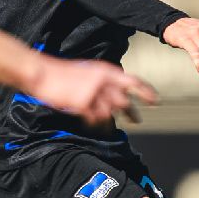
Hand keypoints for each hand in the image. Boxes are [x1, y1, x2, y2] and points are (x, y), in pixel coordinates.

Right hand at [26, 57, 157, 123]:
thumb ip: (103, 79)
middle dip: (133, 113)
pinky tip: (93, 125)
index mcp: (106, 71)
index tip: (155, 102)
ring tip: (109, 127)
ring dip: (111, 122)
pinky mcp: (83, 104)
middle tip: (137, 121)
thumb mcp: (88, 70)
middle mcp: (103, 81)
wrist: (43, 73)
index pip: (134, 82)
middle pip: (125, 102)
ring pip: (111, 113)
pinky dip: (96, 124)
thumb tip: (116, 91)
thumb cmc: (62, 72)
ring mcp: (93, 93)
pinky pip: (95, 120)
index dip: (146, 92)